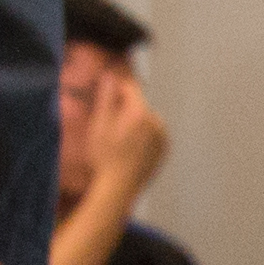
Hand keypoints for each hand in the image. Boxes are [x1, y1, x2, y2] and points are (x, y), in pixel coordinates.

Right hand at [82, 68, 168, 201]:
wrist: (119, 188)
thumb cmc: (105, 157)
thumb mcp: (99, 125)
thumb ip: (106, 97)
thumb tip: (109, 76)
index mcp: (140, 112)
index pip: (130, 88)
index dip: (117, 88)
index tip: (106, 93)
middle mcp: (156, 121)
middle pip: (138, 105)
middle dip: (125, 109)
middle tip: (109, 126)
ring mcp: (163, 136)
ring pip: (146, 120)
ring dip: (134, 123)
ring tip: (119, 141)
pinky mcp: (164, 149)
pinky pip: (152, 135)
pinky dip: (143, 136)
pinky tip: (129, 149)